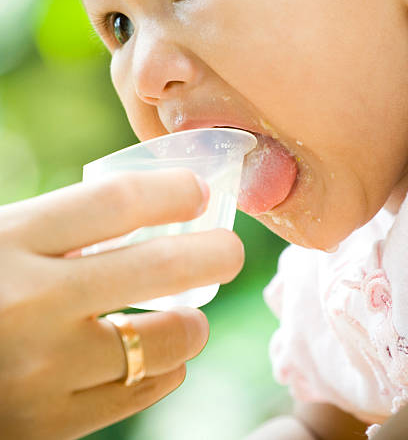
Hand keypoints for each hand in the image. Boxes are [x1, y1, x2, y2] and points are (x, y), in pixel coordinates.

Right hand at [0, 168, 244, 438]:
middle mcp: (30, 305)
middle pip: (161, 267)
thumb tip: (153, 207)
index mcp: (10, 240)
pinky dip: (164, 368)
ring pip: (166, 341)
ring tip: (188, 313)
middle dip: (216, 252)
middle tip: (229, 250)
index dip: (173, 191)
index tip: (198, 192)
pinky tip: (155, 354)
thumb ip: (63, 226)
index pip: (117, 202)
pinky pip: (143, 391)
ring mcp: (43, 371)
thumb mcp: (1, 237)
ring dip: (192, 323)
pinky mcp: (51, 424)